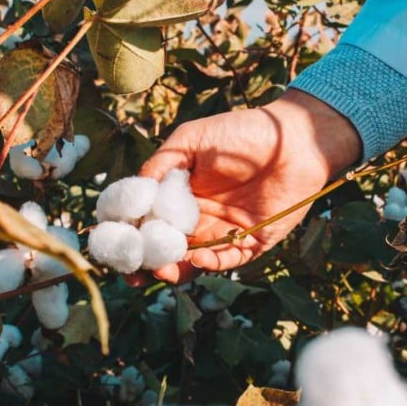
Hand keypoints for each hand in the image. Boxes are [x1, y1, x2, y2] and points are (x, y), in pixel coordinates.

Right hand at [132, 89, 360, 283]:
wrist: (293, 141)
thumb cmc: (243, 133)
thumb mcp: (192, 140)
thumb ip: (162, 164)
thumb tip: (135, 192)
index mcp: (180, 195)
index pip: (147, 221)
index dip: (129, 235)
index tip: (113, 244)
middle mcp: (199, 218)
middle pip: (165, 248)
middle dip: (147, 263)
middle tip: (134, 271)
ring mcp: (224, 232)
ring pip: (192, 261)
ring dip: (175, 269)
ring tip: (162, 270)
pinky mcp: (251, 243)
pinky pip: (226, 261)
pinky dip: (209, 264)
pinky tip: (196, 257)